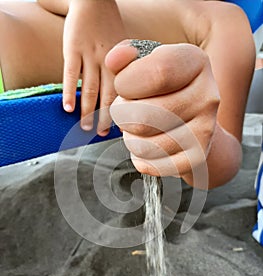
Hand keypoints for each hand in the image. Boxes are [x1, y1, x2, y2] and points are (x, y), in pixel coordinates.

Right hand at [63, 0, 126, 134]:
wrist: (93, 0)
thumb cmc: (109, 28)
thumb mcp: (125, 48)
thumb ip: (126, 70)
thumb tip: (127, 96)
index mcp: (123, 62)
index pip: (124, 93)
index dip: (121, 112)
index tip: (119, 127)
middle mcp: (109, 61)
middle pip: (108, 95)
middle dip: (105, 117)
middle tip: (101, 134)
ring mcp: (90, 55)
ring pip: (90, 88)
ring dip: (87, 110)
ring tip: (85, 127)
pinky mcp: (73, 48)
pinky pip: (71, 74)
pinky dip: (69, 92)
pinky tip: (68, 108)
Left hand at [105, 42, 219, 179]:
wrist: (194, 118)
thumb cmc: (161, 88)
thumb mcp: (146, 63)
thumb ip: (126, 57)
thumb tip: (114, 60)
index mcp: (195, 62)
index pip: (157, 73)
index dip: (127, 83)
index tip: (123, 86)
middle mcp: (208, 95)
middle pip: (145, 115)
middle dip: (122, 114)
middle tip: (126, 111)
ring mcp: (205, 129)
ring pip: (145, 145)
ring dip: (129, 138)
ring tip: (137, 128)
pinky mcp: (197, 156)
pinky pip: (154, 165)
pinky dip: (140, 158)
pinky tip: (146, 145)